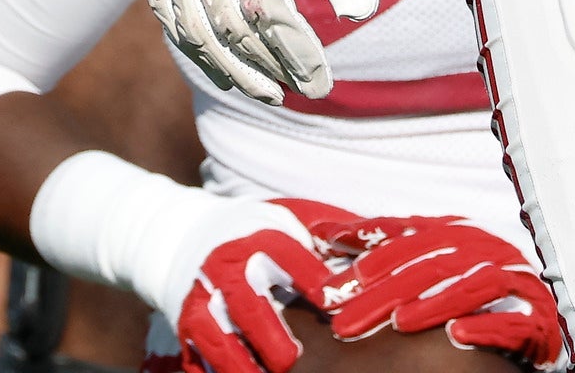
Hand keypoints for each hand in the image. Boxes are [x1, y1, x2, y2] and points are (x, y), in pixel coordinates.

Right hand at [149, 0, 376, 103]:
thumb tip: (361, 12)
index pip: (265, 14)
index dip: (297, 54)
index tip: (325, 82)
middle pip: (229, 31)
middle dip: (270, 68)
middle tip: (307, 92)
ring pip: (191, 31)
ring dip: (228, 68)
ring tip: (265, 91)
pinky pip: (166, 10)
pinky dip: (190, 42)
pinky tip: (215, 58)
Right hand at [166, 199, 342, 372]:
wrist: (188, 238)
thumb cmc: (260, 232)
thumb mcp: (294, 217)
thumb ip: (335, 230)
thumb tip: (387, 239)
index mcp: (256, 238)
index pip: (284, 255)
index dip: (310, 278)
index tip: (333, 301)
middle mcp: (224, 269)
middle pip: (246, 305)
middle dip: (269, 335)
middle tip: (292, 359)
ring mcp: (201, 301)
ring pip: (217, 340)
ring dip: (241, 365)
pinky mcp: (187, 328)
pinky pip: (199, 359)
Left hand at [301, 210, 565, 366]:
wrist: (537, 310)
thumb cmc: (472, 281)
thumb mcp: (428, 256)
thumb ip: (383, 243)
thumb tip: (324, 231)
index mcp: (456, 232)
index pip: (409, 238)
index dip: (371, 252)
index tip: (335, 276)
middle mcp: (484, 249)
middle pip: (430, 264)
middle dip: (386, 290)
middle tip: (347, 316)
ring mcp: (511, 279)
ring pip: (468, 286)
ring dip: (433, 304)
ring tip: (400, 322)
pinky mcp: (534, 315)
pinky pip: (509, 320)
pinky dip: (484, 328)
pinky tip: (457, 337)